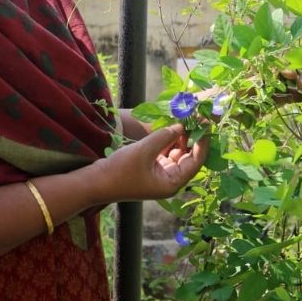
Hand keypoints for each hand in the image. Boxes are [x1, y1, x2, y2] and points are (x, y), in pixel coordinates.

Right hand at [92, 123, 209, 201]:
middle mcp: (170, 180)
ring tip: (186, 117)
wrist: (95, 182)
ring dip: (181, 136)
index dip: (203, 142)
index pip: (196, 161)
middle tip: (197, 116)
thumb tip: (181, 124)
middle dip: (193, 137)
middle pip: (189, 156)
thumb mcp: (144, 150)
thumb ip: (165, 136)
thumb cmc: (120, 170)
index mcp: (172, 183)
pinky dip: (169, 139)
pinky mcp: (152, 168)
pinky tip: (172, 125)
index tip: (206, 124)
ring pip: (178, 152)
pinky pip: (167, 152)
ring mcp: (161, 174)